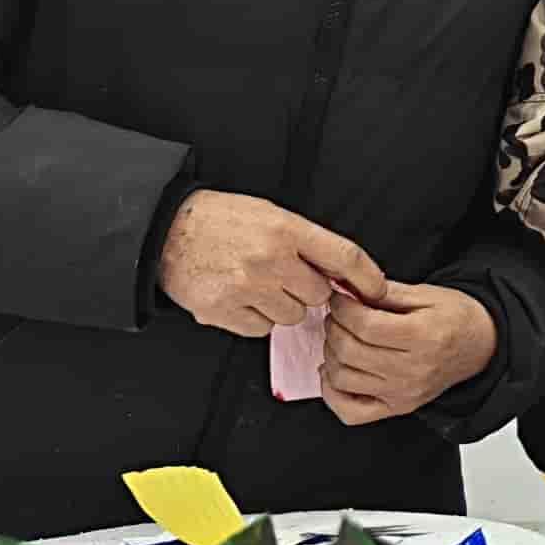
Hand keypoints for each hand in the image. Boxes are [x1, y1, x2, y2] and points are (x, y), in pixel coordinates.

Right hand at [160, 190, 382, 335]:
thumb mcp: (270, 215)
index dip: (367, 278)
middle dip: (306, 290)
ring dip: (281, 306)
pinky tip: (239, 297)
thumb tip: (343, 273)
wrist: (167, 231)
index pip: (344, 256)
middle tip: (283, 276)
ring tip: (256, 284)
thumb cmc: (222, 221)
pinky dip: (255, 318)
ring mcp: (245, 287)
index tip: (377, 290)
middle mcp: (269, 258)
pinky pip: (261, 329)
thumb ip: (306, 242)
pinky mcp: (223, 310)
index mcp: (285, 229)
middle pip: (318, 295)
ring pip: (291, 316)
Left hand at [316, 281, 498, 427]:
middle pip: (349, 351)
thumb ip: (385, 291)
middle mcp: (413, 371)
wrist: (481, 347)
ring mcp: (404, 394)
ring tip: (340, 338)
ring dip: (331, 354)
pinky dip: (332, 394)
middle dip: (334, 327)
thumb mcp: (427, 293)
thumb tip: (347, 289)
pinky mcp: (397, 408)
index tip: (340, 298)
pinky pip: (350, 412)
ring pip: (343, 379)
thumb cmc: (455, 318)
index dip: (343, 309)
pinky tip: (335, 372)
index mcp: (424, 337)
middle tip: (338, 316)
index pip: (365, 326)